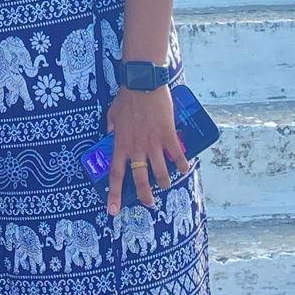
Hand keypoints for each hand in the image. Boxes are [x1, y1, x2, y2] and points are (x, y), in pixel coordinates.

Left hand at [105, 85, 189, 215]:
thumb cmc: (126, 97)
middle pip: (140, 179)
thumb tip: (109, 132)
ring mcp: (153, 143)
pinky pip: (177, 155)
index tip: (113, 211)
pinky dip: (182, 164)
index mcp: (121, 144)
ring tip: (166, 186)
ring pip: (160, 172)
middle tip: (149, 203)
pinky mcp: (167, 135)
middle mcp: (136, 148)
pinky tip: (184, 169)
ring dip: (164, 182)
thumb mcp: (112, 113)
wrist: (142, 83)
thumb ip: (111, 126)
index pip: (115, 175)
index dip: (114, 195)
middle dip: (145, 195)